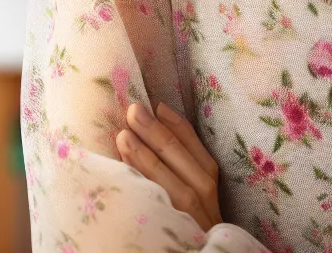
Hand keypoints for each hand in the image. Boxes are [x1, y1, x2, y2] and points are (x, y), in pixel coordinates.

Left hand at [117, 101, 222, 231]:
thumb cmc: (191, 220)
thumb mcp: (193, 189)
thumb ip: (179, 164)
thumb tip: (155, 126)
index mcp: (209, 177)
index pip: (192, 142)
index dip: (173, 122)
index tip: (156, 105)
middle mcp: (203, 192)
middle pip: (177, 153)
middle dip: (153, 130)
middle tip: (133, 110)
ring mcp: (189, 211)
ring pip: (164, 176)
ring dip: (142, 153)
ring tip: (123, 135)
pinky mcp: (174, 227)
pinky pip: (153, 201)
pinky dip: (139, 182)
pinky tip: (122, 171)